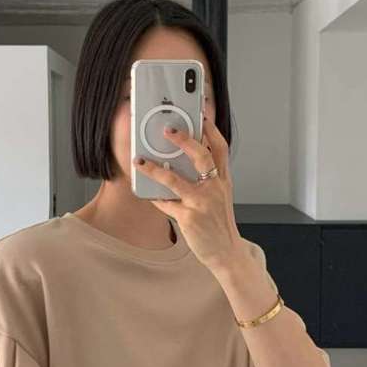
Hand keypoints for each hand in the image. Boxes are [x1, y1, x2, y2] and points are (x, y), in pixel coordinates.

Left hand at [132, 116, 246, 273]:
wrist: (226, 252)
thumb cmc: (219, 224)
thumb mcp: (220, 197)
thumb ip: (207, 179)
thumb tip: (183, 163)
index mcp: (223, 181)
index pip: (220, 148)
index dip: (210, 129)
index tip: (200, 114)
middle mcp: (214, 188)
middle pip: (201, 156)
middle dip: (184, 139)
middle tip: (167, 129)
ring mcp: (201, 203)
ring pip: (175, 180)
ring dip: (154, 169)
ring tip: (140, 161)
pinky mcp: (189, 218)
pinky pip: (166, 204)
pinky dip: (154, 197)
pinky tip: (146, 192)